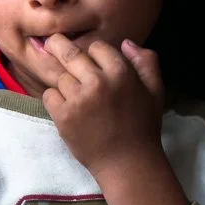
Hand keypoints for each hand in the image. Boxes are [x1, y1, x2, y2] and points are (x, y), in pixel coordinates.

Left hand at [41, 35, 189, 204]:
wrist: (127, 162)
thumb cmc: (142, 125)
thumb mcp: (155, 90)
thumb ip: (146, 61)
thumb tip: (126, 42)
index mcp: (121, 72)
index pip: (97, 47)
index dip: (94, 52)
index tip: (91, 60)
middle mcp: (98, 81)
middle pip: (70, 53)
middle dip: (58, 44)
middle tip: (51, 41)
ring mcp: (79, 99)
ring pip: (60, 77)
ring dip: (64, 82)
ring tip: (72, 93)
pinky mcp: (63, 116)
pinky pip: (49, 95)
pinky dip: (54, 99)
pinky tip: (65, 107)